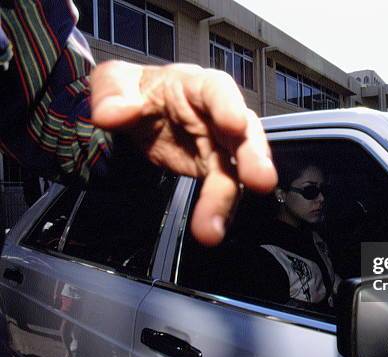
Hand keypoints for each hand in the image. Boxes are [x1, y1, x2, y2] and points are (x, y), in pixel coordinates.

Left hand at [90, 61, 276, 245]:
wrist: (136, 114)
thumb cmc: (135, 91)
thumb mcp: (114, 81)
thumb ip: (112, 93)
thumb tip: (114, 114)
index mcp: (195, 86)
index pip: (217, 90)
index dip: (229, 105)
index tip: (236, 124)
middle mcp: (217, 116)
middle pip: (243, 134)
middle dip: (253, 157)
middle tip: (260, 181)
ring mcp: (219, 146)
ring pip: (234, 171)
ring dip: (227, 200)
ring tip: (213, 229)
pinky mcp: (213, 171)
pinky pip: (221, 191)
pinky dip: (217, 211)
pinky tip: (210, 229)